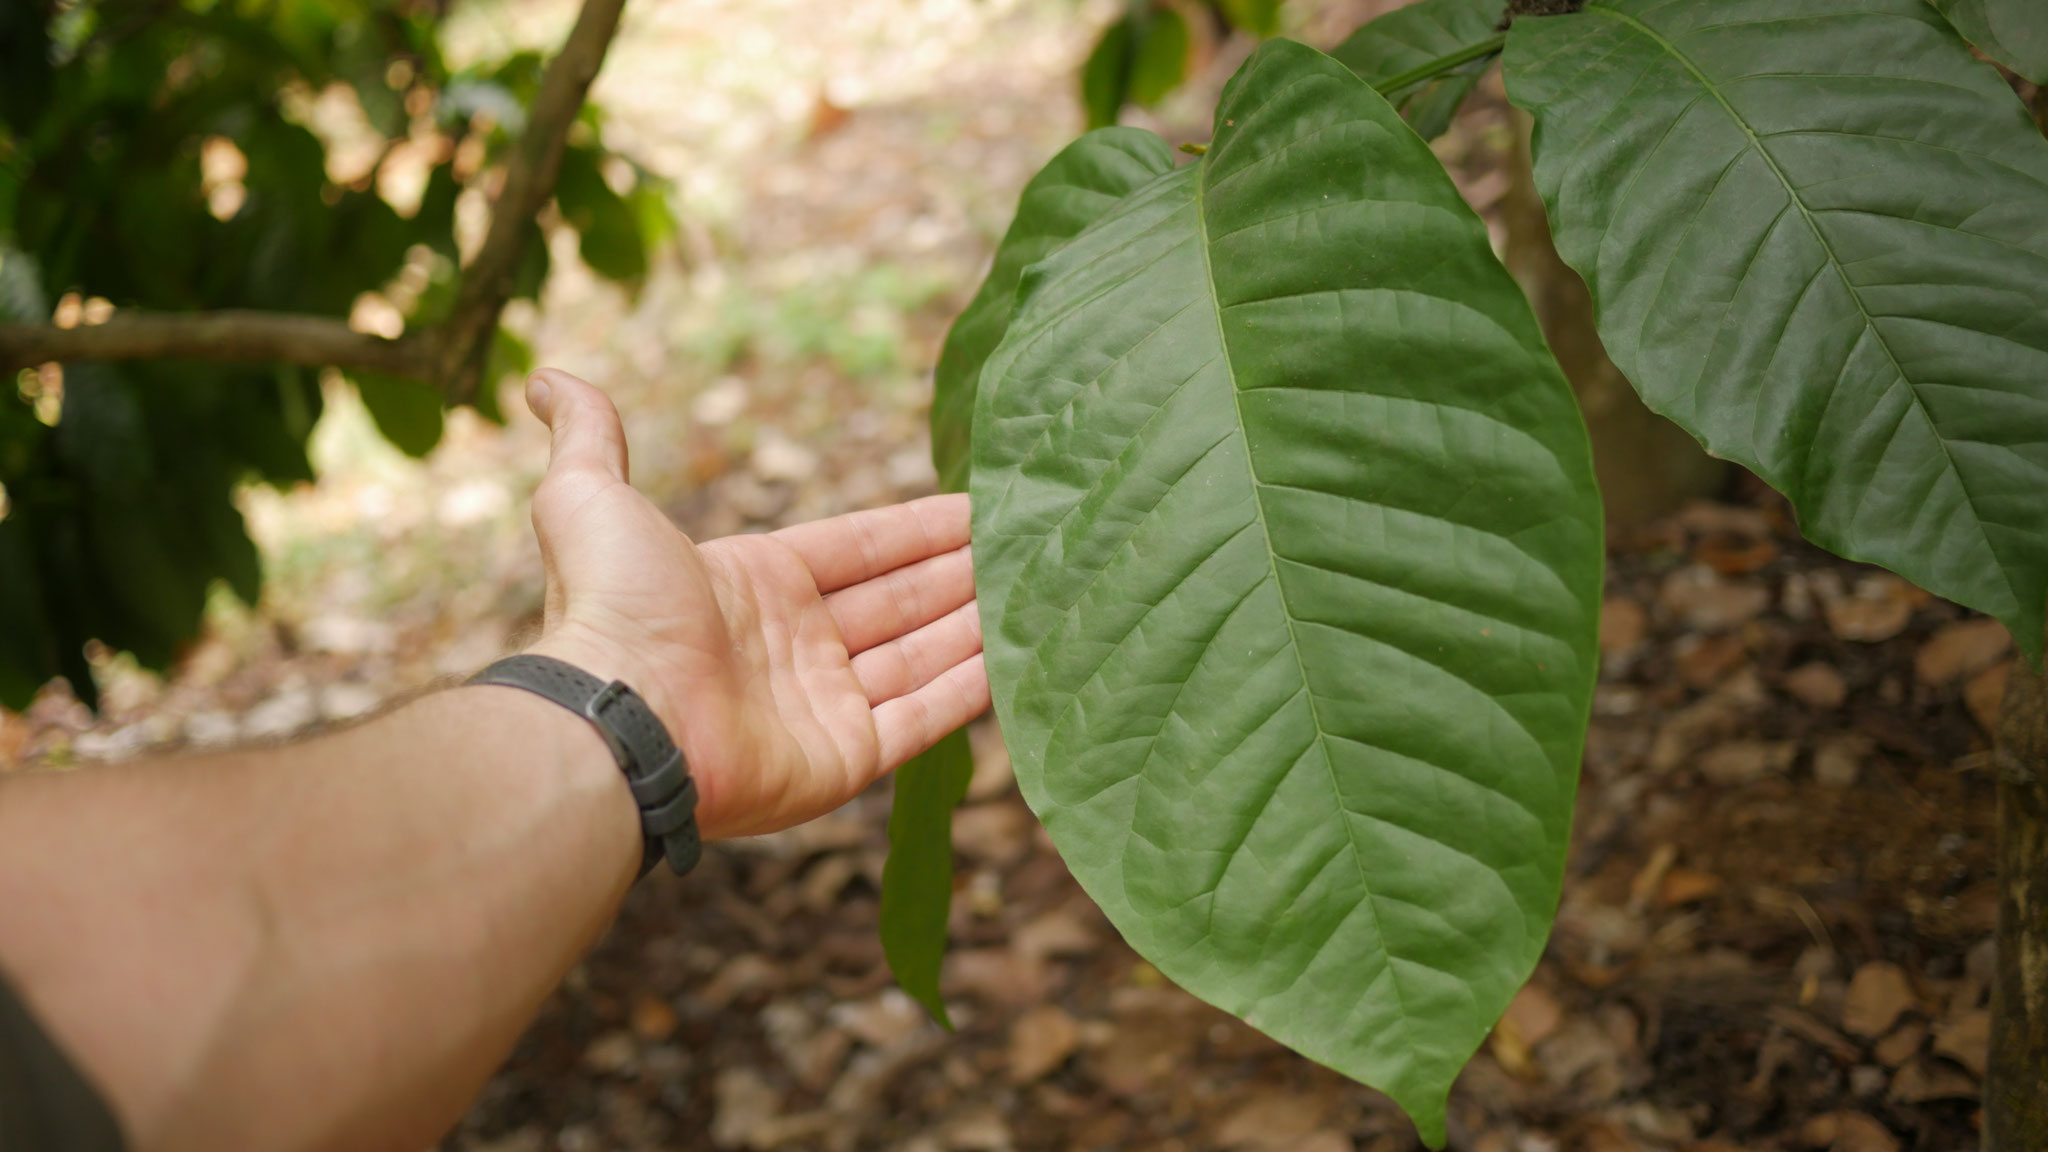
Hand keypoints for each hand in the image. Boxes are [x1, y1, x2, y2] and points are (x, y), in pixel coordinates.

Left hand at [518, 368, 988, 838]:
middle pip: (899, 602)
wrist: (619, 715)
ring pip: (921, 656)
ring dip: (978, 625)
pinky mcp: (845, 762)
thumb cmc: (610, 607)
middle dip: (962, 573)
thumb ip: (590, 438)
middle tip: (1032, 544)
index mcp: (753, 586)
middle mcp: (793, 648)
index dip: (918, 530)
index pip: (858, 549)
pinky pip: (923, 718)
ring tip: (1044, 591)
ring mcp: (821, 708)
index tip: (979, 508)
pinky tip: (1020, 657)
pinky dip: (972, 690)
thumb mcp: (592, 498)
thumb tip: (546, 378)